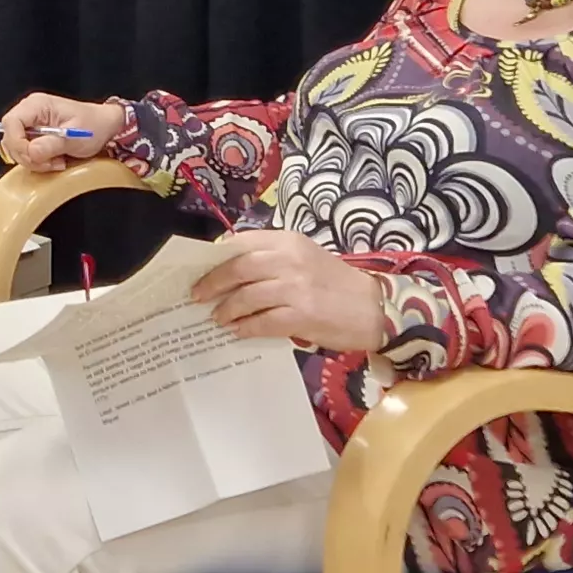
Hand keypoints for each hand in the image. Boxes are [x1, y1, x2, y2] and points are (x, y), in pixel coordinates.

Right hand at [0, 93, 129, 170]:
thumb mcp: (75, 137)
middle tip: (49, 162)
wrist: (104, 126)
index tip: (33, 156)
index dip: (17, 142)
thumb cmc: (93, 125)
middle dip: (27, 155)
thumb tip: (32, 152)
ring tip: (55, 161)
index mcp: (37, 104)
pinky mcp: (34, 135)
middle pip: (10, 137)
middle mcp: (30, 112)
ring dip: (33, 160)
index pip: (11, 122)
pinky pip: (24, 151)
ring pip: (15, 147)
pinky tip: (53, 160)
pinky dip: (36, 160)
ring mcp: (31, 124)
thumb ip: (52, 144)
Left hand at [189, 230, 391, 353]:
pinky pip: (263, 322)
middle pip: (238, 268)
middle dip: (213, 283)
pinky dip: (246, 327)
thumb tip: (229, 269)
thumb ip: (272, 258)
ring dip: (227, 309)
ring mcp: (296, 288)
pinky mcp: (302, 315)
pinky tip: (238, 331)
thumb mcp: (305, 257)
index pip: (242, 243)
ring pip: (247, 296)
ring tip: (217, 317)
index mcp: (289, 241)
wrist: (374, 308)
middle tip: (197, 296)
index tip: (199, 269)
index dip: (216, 257)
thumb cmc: (335, 284)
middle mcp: (290, 260)